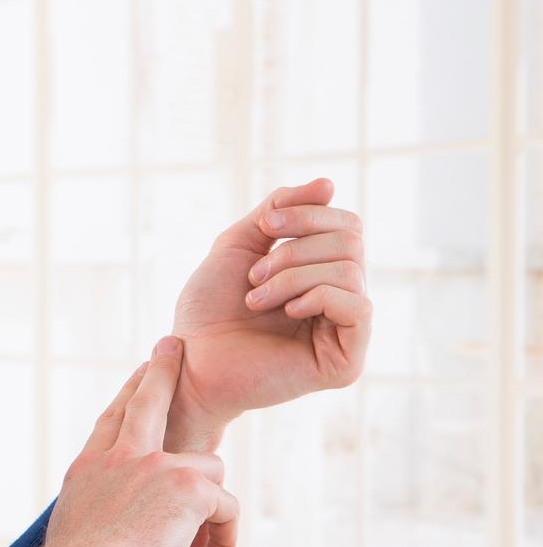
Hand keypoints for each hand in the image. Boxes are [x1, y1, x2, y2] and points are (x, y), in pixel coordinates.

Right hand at [43, 336, 239, 546]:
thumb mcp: (78, 528)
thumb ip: (100, 510)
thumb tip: (108, 523)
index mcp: (91, 465)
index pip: (114, 418)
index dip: (129, 391)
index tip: (141, 370)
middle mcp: (121, 455)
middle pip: (148, 399)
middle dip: (163, 368)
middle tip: (173, 344)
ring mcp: (156, 464)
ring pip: (209, 467)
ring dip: (210, 509)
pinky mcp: (189, 485)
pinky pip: (226, 509)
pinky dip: (222, 542)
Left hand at [164, 178, 372, 452]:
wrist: (189, 361)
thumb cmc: (208, 310)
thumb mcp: (240, 244)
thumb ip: (280, 211)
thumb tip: (330, 184)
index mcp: (321, 272)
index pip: (347, 224)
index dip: (309, 213)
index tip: (266, 225)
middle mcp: (340, 299)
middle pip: (352, 242)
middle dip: (295, 247)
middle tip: (255, 274)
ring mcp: (345, 332)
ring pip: (350, 271)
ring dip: (292, 275)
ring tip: (256, 298)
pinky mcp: (346, 362)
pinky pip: (358, 306)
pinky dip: (316, 297)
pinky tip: (286, 313)